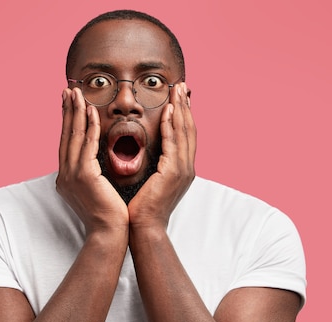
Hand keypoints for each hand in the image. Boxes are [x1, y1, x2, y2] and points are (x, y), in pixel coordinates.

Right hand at [56, 88, 128, 233]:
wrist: (109, 233)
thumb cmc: (108, 214)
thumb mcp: (96, 190)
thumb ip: (92, 174)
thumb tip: (96, 163)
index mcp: (67, 177)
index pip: (67, 143)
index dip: (68, 121)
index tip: (70, 103)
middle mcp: (65, 174)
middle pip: (66, 135)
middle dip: (67, 111)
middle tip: (68, 90)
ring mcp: (72, 175)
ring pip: (74, 137)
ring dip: (75, 112)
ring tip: (77, 93)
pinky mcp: (83, 176)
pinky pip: (87, 146)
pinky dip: (89, 127)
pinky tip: (92, 112)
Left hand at [128, 82, 196, 229]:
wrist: (143, 227)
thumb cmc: (142, 206)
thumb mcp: (151, 180)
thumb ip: (154, 164)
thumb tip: (147, 150)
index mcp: (182, 169)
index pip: (185, 135)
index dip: (184, 114)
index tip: (179, 96)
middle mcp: (187, 167)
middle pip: (190, 129)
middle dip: (185, 106)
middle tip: (182, 85)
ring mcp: (183, 170)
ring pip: (185, 133)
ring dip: (181, 109)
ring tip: (177, 90)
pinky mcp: (173, 173)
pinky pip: (173, 144)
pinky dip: (172, 126)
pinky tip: (168, 111)